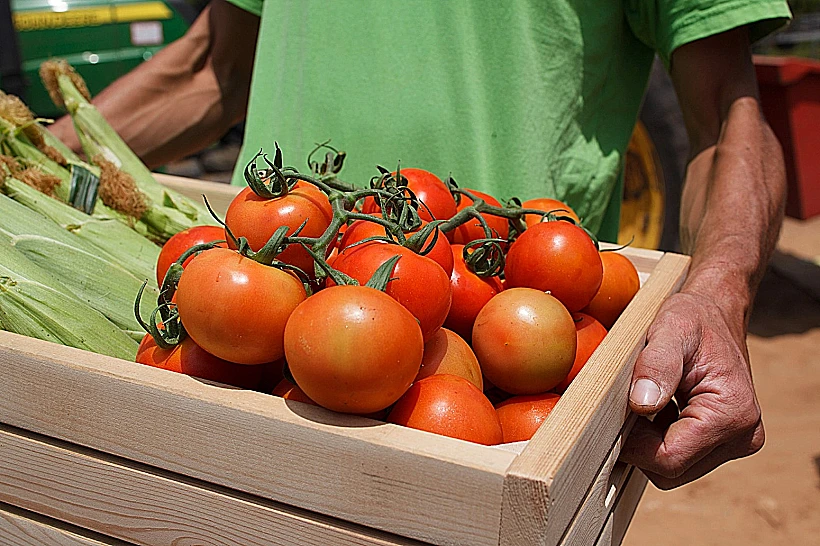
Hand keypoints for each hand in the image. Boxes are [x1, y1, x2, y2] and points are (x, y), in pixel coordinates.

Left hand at [619, 290, 764, 488]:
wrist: (716, 312)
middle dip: (641, 445)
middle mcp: (743, 435)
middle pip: (672, 470)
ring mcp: (737, 442)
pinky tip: (658, 409)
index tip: (613, 415)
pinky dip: (661, 439)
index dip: (634, 446)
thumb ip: (656, 365)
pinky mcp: (726, 441)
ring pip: (674, 468)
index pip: (670, 459)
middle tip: (627, 403)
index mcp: (732, 413)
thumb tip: (642, 404)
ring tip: (646, 401)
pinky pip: (681, 457)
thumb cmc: (694, 317)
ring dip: (650, 442)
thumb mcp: (670, 329)